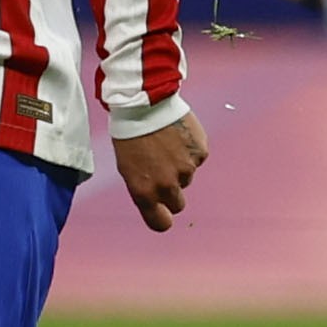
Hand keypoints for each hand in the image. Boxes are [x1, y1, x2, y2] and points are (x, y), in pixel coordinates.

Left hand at [114, 111, 208, 230]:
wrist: (144, 104)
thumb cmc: (129, 134)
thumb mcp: (126, 166)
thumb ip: (143, 186)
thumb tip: (155, 197)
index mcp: (145, 191)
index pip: (160, 222)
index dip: (162, 218)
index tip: (163, 214)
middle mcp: (167, 185)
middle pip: (178, 203)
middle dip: (172, 192)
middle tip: (163, 171)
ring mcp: (187, 169)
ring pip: (187, 177)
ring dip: (179, 166)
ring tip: (165, 145)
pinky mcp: (200, 152)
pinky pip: (196, 158)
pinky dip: (189, 150)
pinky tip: (177, 135)